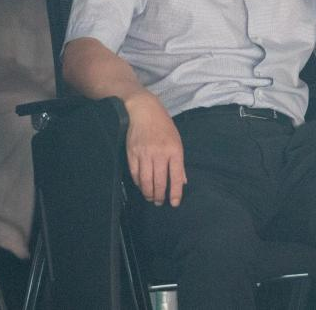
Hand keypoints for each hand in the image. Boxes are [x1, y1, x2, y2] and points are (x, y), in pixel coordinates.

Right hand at [124, 92, 186, 206]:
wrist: (144, 111)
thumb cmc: (164, 127)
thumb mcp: (177, 141)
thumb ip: (179, 163)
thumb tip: (183, 182)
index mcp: (174, 150)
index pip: (176, 176)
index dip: (175, 193)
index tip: (175, 203)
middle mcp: (159, 153)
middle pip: (159, 181)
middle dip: (160, 196)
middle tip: (160, 202)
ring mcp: (144, 154)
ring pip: (146, 181)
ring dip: (148, 193)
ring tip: (151, 198)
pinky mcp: (132, 154)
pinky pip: (135, 174)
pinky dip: (138, 183)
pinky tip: (142, 186)